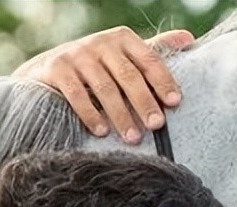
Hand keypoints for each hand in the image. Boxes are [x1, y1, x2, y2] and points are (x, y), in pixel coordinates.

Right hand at [14, 26, 192, 143]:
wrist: (47, 68)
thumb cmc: (95, 65)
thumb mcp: (122, 55)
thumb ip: (152, 51)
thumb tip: (189, 39)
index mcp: (122, 38)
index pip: (148, 59)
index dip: (163, 81)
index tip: (175, 103)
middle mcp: (101, 42)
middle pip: (128, 75)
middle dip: (144, 102)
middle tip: (156, 125)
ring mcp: (78, 54)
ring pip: (104, 87)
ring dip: (120, 114)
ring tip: (132, 137)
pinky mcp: (57, 69)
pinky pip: (77, 94)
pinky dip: (90, 114)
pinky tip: (101, 132)